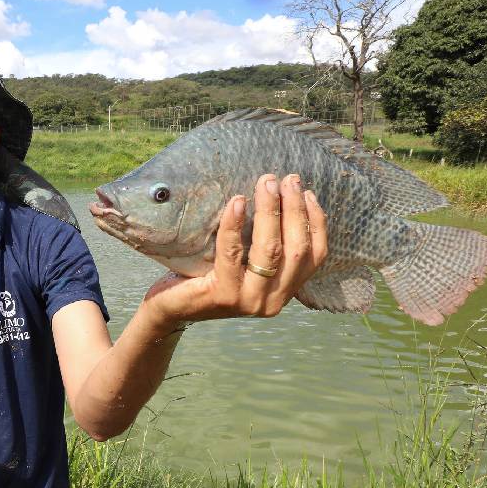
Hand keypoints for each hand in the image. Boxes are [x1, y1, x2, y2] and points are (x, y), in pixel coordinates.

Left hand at [144, 173, 327, 324]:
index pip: (315, 256)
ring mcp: (250, 300)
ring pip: (270, 250)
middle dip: (294, 210)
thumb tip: (277, 194)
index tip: (307, 192)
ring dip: (271, 212)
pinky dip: (235, 226)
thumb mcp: (244, 264)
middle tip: (287, 179)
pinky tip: (237, 203)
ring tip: (266, 184)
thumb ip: (264, 244)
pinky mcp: (224, 295)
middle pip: (296, 250)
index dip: (315, 222)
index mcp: (284, 291)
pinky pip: (232, 254)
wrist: (170, 308)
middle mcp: (273, 300)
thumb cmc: (207, 278)